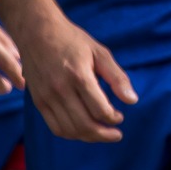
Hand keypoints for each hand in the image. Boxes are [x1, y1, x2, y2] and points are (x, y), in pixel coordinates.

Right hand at [18, 13, 136, 140]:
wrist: (37, 32)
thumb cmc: (73, 41)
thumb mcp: (100, 52)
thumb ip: (117, 77)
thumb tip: (132, 101)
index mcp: (79, 76)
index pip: (99, 109)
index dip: (113, 118)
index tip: (120, 116)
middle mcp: (60, 89)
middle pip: (84, 124)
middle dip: (103, 134)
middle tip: (116, 135)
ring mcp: (46, 97)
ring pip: (68, 129)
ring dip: (88, 137)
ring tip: (101, 134)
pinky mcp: (38, 101)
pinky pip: (54, 126)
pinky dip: (70, 133)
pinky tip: (83, 130)